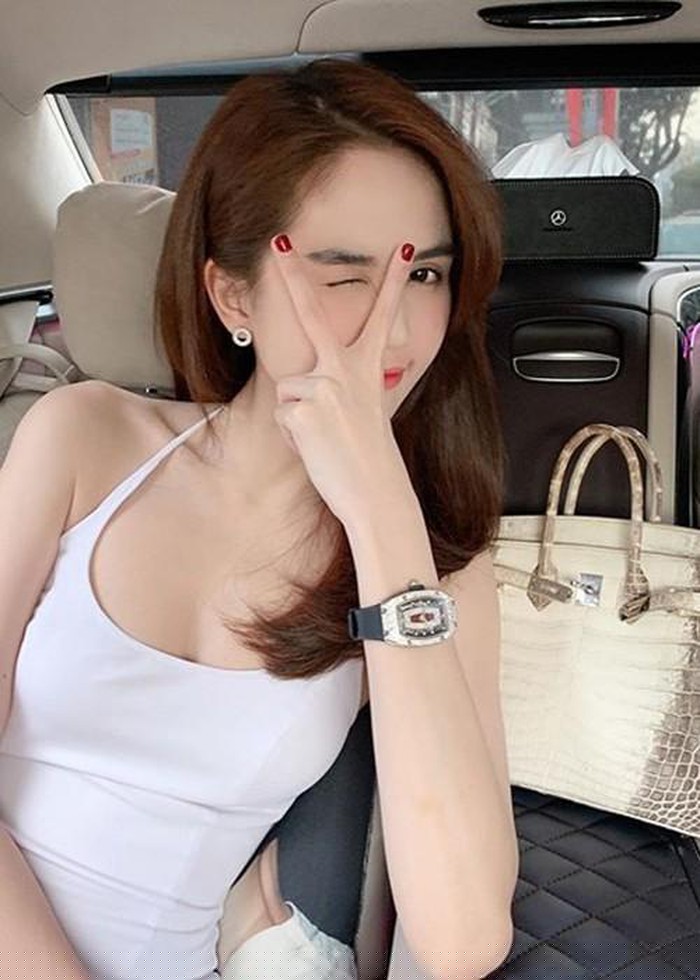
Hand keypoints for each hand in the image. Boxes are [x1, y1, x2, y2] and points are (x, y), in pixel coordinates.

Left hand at [270, 235, 414, 527]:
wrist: (375, 491)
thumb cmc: (369, 457)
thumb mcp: (365, 412)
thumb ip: (345, 386)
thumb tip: (315, 384)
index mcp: (366, 369)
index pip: (381, 317)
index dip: (392, 281)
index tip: (400, 248)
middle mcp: (344, 370)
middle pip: (312, 313)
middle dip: (292, 274)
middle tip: (278, 241)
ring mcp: (322, 386)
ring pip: (288, 389)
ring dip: (298, 417)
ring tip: (324, 438)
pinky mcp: (301, 408)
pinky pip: (282, 415)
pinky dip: (293, 436)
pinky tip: (315, 446)